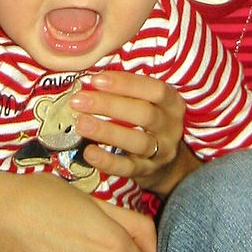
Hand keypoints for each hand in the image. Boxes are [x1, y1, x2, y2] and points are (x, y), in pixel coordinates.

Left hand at [70, 70, 193, 192]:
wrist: (167, 164)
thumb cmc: (148, 122)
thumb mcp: (147, 102)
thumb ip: (125, 90)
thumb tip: (91, 80)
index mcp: (172, 103)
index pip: (154, 90)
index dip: (126, 83)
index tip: (96, 80)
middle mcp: (170, 127)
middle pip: (144, 114)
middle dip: (109, 105)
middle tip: (79, 101)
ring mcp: (161, 152)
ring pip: (137, 141)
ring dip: (107, 132)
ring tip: (81, 124)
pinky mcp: (147, 172)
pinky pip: (127, 168)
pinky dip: (107, 161)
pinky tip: (89, 152)